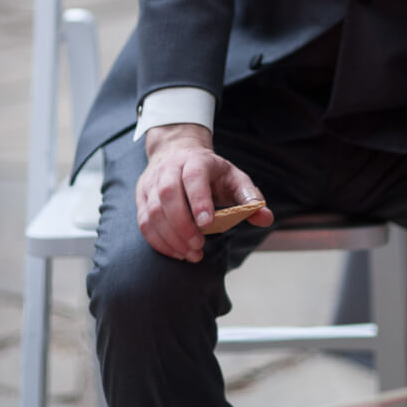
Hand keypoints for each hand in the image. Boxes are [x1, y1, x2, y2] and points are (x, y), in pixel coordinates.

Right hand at [135, 124, 273, 261]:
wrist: (179, 153)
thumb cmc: (213, 173)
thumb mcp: (236, 179)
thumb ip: (251, 198)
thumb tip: (265, 217)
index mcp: (197, 161)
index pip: (194, 177)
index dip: (199, 201)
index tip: (207, 225)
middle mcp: (170, 168)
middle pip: (168, 195)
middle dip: (182, 225)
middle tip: (199, 246)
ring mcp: (152, 182)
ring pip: (153, 211)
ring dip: (170, 237)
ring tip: (190, 253)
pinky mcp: (142, 196)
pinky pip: (144, 222)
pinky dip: (158, 241)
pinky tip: (176, 252)